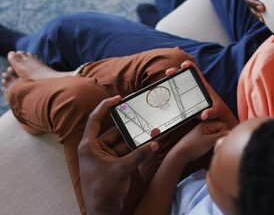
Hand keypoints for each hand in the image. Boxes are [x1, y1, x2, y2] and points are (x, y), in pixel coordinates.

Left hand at [78, 96, 159, 214]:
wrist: (102, 212)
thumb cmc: (103, 190)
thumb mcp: (121, 170)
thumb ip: (139, 155)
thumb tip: (155, 143)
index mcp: (89, 146)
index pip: (96, 119)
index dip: (106, 106)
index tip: (118, 98)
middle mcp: (95, 149)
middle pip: (113, 131)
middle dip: (129, 126)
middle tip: (142, 116)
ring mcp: (104, 158)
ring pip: (122, 142)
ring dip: (135, 139)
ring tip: (150, 130)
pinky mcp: (113, 166)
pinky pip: (126, 152)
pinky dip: (136, 149)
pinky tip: (148, 145)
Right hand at [165, 61, 238, 128]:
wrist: (218, 117)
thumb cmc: (219, 111)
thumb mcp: (217, 111)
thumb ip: (211, 112)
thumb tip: (204, 115)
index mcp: (203, 86)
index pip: (196, 72)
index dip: (190, 66)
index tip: (183, 66)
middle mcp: (195, 88)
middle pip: (184, 76)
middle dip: (175, 72)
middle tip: (168, 72)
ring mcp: (190, 94)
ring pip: (178, 85)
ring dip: (170, 82)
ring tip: (163, 82)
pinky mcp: (186, 102)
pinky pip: (177, 95)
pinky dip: (170, 93)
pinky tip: (164, 95)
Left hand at [170, 120, 228, 163]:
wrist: (181, 154)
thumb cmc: (194, 146)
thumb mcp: (210, 141)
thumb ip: (222, 136)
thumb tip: (232, 134)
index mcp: (207, 123)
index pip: (224, 125)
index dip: (225, 133)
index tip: (221, 140)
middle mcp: (207, 126)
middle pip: (222, 129)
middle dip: (222, 137)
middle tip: (218, 144)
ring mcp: (205, 132)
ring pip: (218, 135)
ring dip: (218, 140)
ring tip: (214, 147)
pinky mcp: (204, 138)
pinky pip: (214, 138)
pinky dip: (215, 143)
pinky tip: (212, 148)